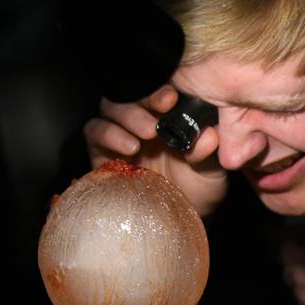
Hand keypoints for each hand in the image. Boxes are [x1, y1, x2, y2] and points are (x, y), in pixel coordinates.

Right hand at [84, 84, 227, 216]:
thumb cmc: (196, 186)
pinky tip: (129, 147)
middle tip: (163, 107)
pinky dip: (108, 134)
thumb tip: (208, 135)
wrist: (178, 216)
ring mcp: (120, 133)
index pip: (157, 89)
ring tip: (148, 132)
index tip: (172, 97)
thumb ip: (208, 151)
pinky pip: (94, 131)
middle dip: (145, 97)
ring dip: (128, 115)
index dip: (161, 88)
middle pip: (130, 92)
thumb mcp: (210, 169)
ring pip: (110, 107)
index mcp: (168, 113)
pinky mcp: (102, 153)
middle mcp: (142, 118)